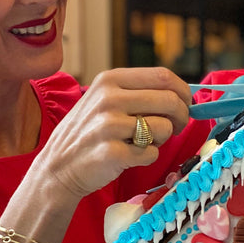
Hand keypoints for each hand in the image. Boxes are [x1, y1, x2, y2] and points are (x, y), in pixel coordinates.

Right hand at [38, 67, 191, 198]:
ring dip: (162, 140)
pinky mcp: (112, 152)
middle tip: (174, 128)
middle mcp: (109, 98)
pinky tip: (129, 156)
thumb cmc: (90, 133)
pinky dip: (147, 158)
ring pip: (164, 128)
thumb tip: (183, 96)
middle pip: (170, 101)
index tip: (185, 105)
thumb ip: (138, 93)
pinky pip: (151, 154)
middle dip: (181, 117)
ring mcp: (109, 125)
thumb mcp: (105, 100)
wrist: (58, 166)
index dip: (183, 92)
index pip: (163, 76)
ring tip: (142, 142)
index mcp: (110, 79)